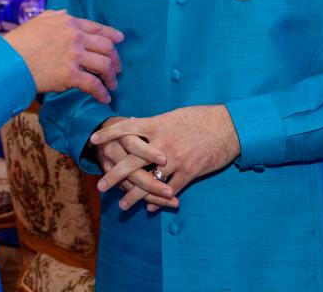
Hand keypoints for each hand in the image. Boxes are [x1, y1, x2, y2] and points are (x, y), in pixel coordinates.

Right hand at [2, 10, 122, 102]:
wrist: (8, 60)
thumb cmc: (19, 41)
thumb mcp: (38, 20)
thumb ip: (54, 15)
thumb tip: (65, 12)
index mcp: (69, 22)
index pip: (97, 27)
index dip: (112, 35)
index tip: (119, 40)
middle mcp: (76, 37)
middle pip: (106, 47)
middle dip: (115, 58)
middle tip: (117, 68)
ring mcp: (74, 56)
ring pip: (104, 65)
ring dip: (111, 76)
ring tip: (112, 84)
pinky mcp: (70, 75)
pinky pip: (93, 84)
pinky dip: (102, 92)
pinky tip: (104, 98)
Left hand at [91, 105, 240, 211]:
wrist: (229, 126)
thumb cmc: (202, 117)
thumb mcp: (175, 115)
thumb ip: (156, 123)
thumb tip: (138, 124)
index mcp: (158, 125)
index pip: (126, 128)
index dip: (109, 134)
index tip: (94, 140)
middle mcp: (163, 143)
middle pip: (132, 161)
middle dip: (114, 175)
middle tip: (101, 186)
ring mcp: (176, 159)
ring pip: (149, 181)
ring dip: (134, 195)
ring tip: (122, 205)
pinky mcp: (190, 172)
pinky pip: (170, 189)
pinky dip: (158, 200)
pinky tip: (150, 207)